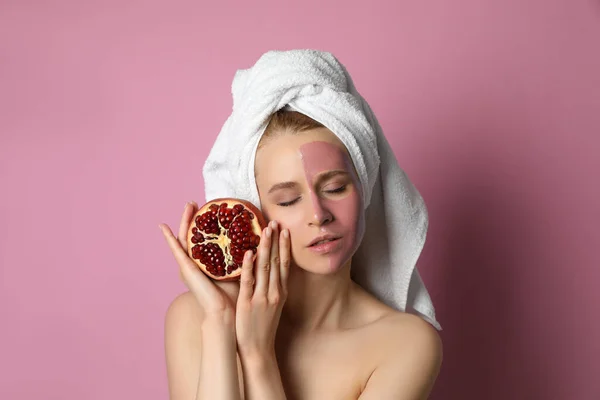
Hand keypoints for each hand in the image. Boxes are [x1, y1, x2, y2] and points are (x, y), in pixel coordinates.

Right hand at [159, 201, 239, 323]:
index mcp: (206, 263)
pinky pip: (176, 250)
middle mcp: (195, 263)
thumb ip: (242, 255)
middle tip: (194, 202)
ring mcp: (189, 266)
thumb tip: (256, 239)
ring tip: (186, 206)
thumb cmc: (233, 295)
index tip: (210, 208)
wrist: (225, 312)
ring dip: (184, 221)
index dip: (205, 223)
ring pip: (184, 238)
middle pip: (193, 235)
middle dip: (193, 217)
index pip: (205, 238)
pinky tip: (163, 227)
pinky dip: (169, 239)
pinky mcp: (186, 269)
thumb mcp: (238, 268)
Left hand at [235, 220, 289, 359]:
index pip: (284, 264)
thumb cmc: (262, 327)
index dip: (284, 246)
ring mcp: (262, 297)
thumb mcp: (273, 306)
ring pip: (265, 268)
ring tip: (266, 230)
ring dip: (265, 247)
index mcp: (280, 292)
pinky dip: (249, 266)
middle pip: (276, 262)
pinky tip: (248, 252)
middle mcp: (274, 292)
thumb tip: (266, 271)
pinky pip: (248, 281)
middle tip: (276, 222)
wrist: (258, 350)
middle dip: (277, 241)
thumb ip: (271, 288)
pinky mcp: (248, 303)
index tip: (284, 230)